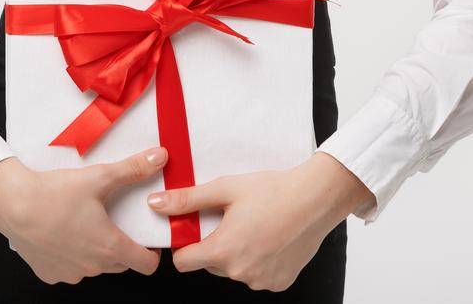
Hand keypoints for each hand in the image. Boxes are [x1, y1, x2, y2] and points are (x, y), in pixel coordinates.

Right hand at [0, 145, 167, 284]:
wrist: (12, 204)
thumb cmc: (54, 193)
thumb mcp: (99, 177)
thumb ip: (132, 169)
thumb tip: (160, 157)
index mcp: (109, 247)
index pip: (146, 265)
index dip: (151, 253)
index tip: (146, 238)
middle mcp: (92, 267)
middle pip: (120, 263)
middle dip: (121, 245)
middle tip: (111, 220)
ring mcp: (70, 273)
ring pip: (94, 267)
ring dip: (95, 251)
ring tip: (83, 224)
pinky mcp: (50, 273)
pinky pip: (69, 269)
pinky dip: (70, 256)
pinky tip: (62, 234)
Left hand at [151, 153, 373, 291]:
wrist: (316, 198)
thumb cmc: (272, 190)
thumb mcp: (225, 189)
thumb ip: (187, 200)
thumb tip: (156, 203)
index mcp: (222, 251)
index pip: (183, 263)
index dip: (185, 246)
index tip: (195, 229)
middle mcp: (239, 272)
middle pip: (210, 264)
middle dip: (215, 244)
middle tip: (231, 219)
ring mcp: (260, 281)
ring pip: (234, 269)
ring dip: (238, 253)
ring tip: (255, 226)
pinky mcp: (279, 282)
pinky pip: (257, 275)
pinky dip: (259, 261)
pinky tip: (270, 238)